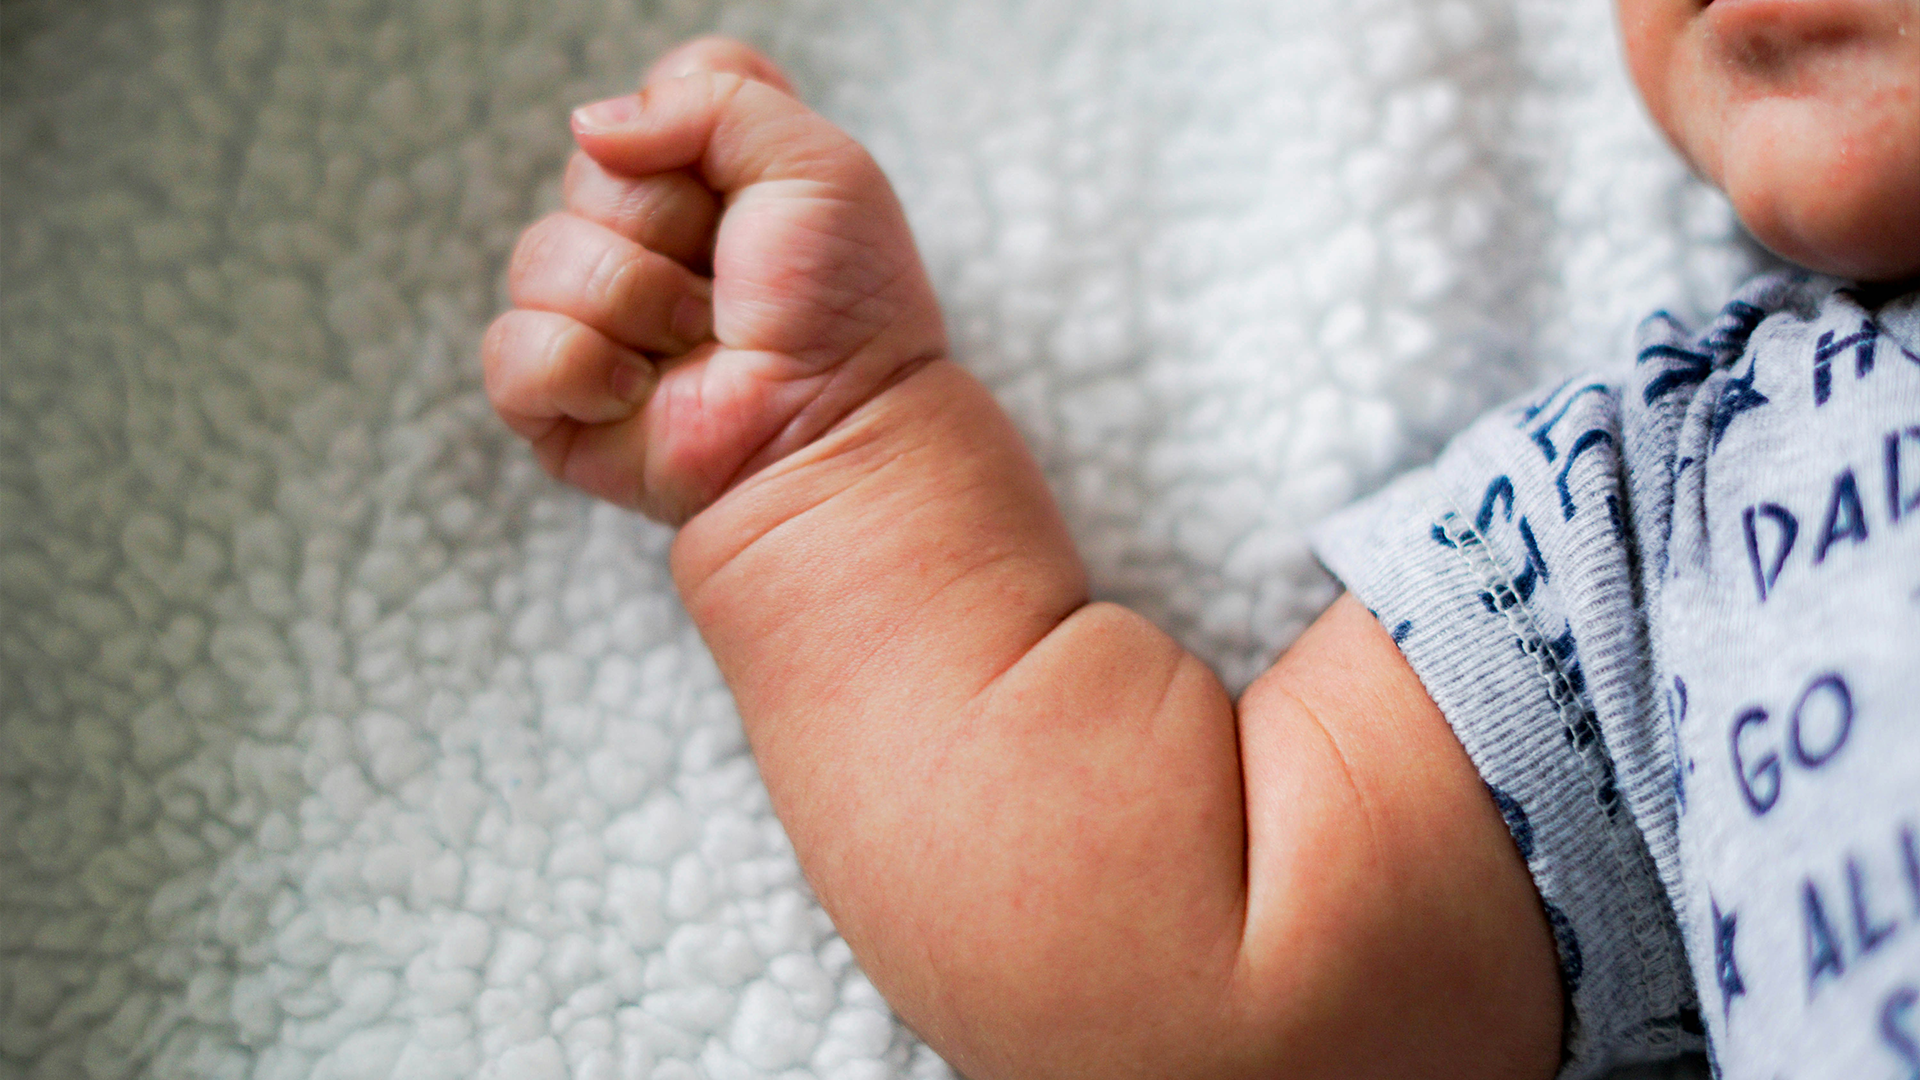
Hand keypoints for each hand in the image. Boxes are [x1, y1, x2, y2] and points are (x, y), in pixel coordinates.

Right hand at [482, 39, 947, 522]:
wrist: (836, 426)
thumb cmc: (842, 306)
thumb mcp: (815, 165)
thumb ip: (712, 95)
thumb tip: (588, 126)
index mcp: (708, 175)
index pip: (653, 94)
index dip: (690, 131)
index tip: (745, 187)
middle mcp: (644, 236)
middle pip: (591, 170)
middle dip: (663, 224)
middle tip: (727, 282)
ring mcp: (593, 316)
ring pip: (542, 256)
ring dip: (634, 301)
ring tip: (697, 342)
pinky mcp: (558, 396)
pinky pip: (512, 349)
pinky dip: (581, 368)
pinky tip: (640, 394)